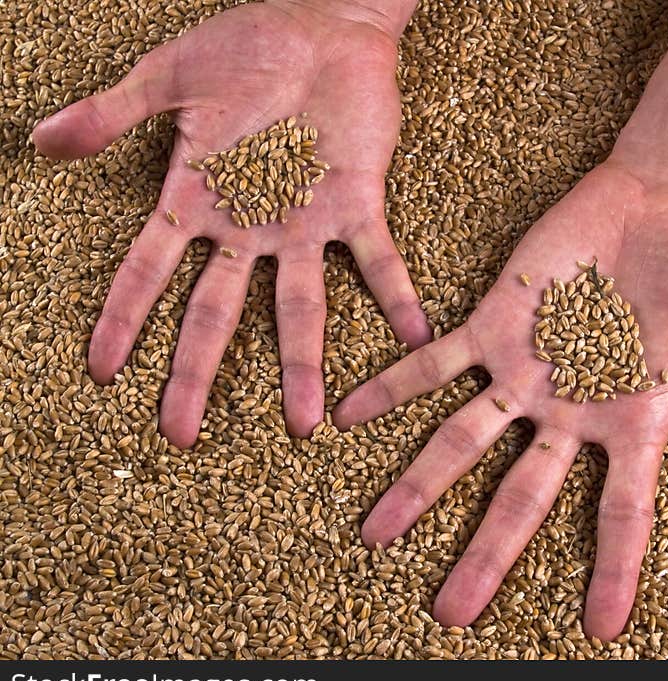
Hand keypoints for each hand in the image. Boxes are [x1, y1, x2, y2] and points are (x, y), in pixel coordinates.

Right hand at [32, 0, 429, 444]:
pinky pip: (379, 258)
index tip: (101, 372)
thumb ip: (113, 112)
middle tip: (183, 436)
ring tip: (305, 423)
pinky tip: (414, 337)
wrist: (323, 21)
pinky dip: (397, 295)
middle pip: (217, 314)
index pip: (148, 272)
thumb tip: (38, 142)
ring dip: (301, 363)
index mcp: (198, 200)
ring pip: (299, 306)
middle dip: (197, 373)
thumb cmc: (247, 45)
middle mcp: (250, 227)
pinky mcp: (358, 203)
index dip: (123, 320)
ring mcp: (305, 223)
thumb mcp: (169, 75)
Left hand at [333, 162, 667, 639]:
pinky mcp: (494, 321)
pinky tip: (348, 416)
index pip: (622, 514)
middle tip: (447, 614)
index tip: (601, 631)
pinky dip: (393, 386)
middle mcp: (569, 409)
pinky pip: (435, 361)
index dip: (613, 571)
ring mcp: (526, 368)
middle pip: (519, 497)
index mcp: (631, 422)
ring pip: (462, 439)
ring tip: (375, 531)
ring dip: (419, 484)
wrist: (662, 201)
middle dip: (485, 554)